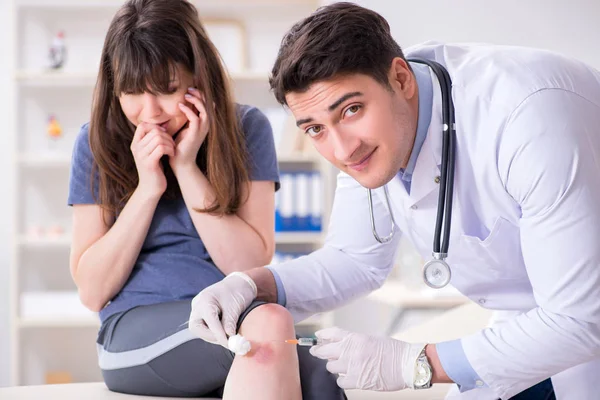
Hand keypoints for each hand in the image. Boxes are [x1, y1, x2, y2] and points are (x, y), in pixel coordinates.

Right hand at [130, 122, 174, 198]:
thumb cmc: (154, 169)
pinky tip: (171, 155)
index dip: (155, 127)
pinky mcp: (149, 163)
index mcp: (135, 144)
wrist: (151, 188)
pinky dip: (170, 150)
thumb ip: (153, 140)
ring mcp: (141, 156)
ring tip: (172, 150)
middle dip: (167, 136)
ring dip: (170, 143)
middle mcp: (136, 149)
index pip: (142, 125)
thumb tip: (164, 125)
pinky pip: (161, 148)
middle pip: (154, 131)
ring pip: (158, 139)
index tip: (164, 134)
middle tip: (172, 144)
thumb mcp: (151, 152)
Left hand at [170, 87, 209, 172]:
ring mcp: (202, 130)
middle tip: (189, 89)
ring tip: (186, 95)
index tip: (190, 90)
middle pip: (209, 105)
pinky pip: (195, 118)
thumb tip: (178, 105)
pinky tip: (180, 106)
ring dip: (196, 100)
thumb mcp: (182, 128)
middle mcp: (206, 126)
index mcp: (203, 124)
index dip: (201, 95)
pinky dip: (188, 110)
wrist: (181, 162)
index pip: (207, 105)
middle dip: (200, 94)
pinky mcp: (196, 133)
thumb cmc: (180, 146)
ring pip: (205, 109)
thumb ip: (184, 118)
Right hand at [188, 272, 256, 346]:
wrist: (239, 283)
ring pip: (199, 329)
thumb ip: (230, 322)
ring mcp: (198, 309)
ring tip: (227, 335)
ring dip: (213, 335)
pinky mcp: (201, 314)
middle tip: (226, 341)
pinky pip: (203, 326)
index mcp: (205, 299)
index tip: (229, 344)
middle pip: (196, 327)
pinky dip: (213, 331)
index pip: (209, 321)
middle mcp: (198, 304)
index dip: (219, 335)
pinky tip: (223, 331)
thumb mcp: (235, 306)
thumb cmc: (237, 291)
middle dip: (211, 336)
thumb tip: (229, 338)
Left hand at [310, 327, 425, 390]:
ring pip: (330, 367)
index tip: (317, 337)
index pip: (331, 333)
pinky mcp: (357, 381)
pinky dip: (342, 379)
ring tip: (342, 366)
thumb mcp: (370, 339)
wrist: (407, 364)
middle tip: (317, 352)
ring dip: (334, 366)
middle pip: (324, 350)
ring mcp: (353, 366)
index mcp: (356, 338)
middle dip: (319, 351)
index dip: (321, 336)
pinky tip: (348, 377)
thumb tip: (338, 346)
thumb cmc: (393, 351)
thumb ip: (353, 342)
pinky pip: (340, 381)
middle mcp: (351, 351)